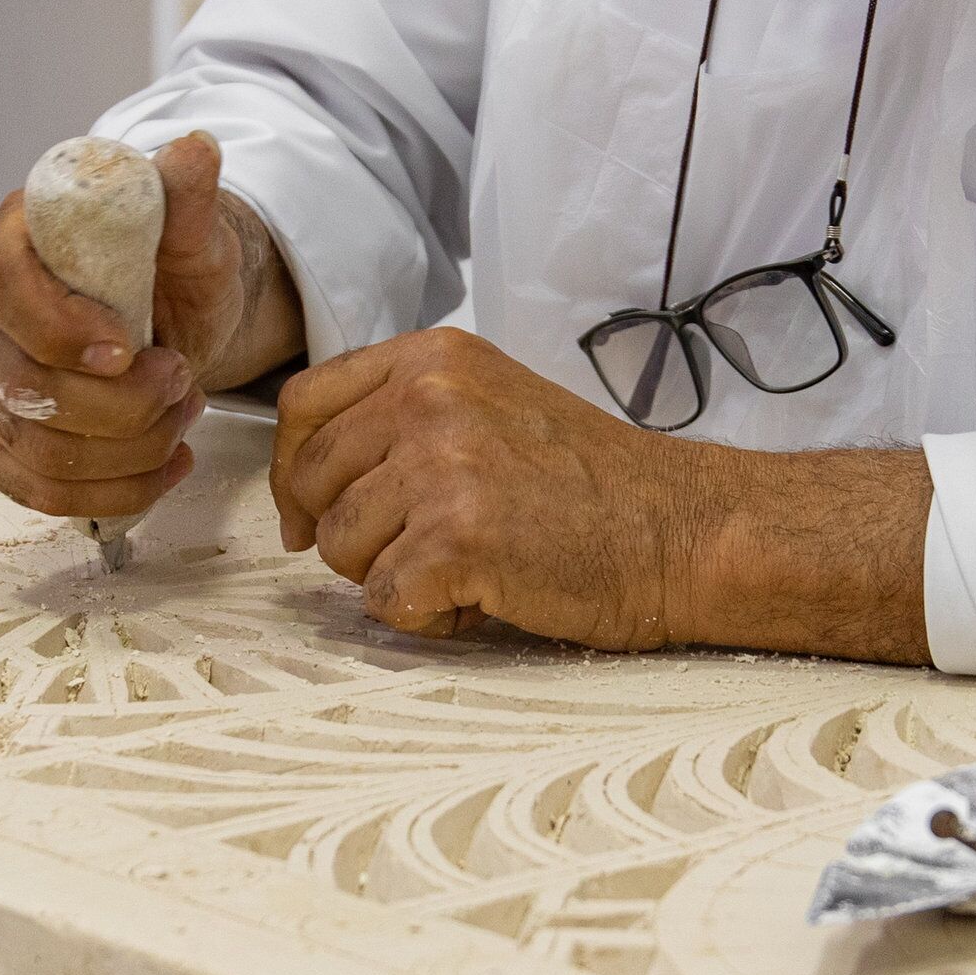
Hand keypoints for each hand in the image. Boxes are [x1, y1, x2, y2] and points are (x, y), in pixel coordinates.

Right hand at [0, 132, 299, 518]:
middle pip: (22, 389)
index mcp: (9, 242)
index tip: (128, 350)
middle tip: (183, 383)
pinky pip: (35, 489)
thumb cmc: (168, 265)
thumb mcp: (190, 230)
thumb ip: (186, 196)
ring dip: (128, 451)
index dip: (59, 330)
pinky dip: (110, 492)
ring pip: (35, 450)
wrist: (164, 310)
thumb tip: (196, 148)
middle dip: (122, 406)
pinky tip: (162, 466)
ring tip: (180, 418)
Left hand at [270, 328, 722, 645]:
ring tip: (470, 566)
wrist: (682, 531)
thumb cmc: (593, 484)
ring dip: (392, 575)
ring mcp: (441, 465)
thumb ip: (406, 417)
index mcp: (433, 358)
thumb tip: (308, 486)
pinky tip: (484, 596)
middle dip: (349, 533)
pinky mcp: (456, 538)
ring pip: (339, 546)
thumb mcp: (491, 404)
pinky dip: (428, 616)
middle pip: (313, 483)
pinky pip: (384, 600)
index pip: (304, 405)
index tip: (308, 513)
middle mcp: (429, 398)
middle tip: (420, 550)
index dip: (293, 471)